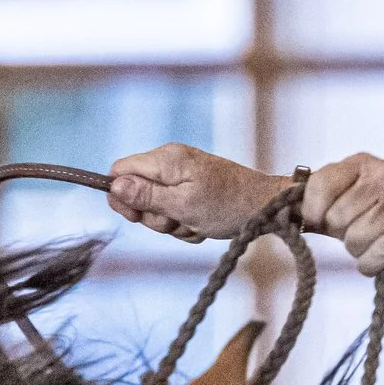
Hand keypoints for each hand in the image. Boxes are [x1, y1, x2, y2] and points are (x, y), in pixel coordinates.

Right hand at [108, 144, 281, 241]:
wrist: (270, 208)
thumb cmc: (229, 206)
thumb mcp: (183, 206)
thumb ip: (146, 196)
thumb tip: (114, 186)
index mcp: (165, 159)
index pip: (119, 171)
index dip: (121, 196)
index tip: (137, 216)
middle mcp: (171, 163)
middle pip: (137, 193)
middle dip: (154, 216)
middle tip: (179, 221)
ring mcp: (184, 177)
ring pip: (157, 207)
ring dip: (174, 223)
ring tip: (197, 223)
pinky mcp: (194, 190)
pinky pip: (177, 211)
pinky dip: (187, 224)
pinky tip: (204, 226)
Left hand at [306, 155, 383, 273]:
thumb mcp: (362, 188)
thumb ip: (328, 196)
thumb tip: (287, 214)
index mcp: (363, 163)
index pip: (320, 185)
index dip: (313, 211)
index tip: (319, 221)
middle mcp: (382, 176)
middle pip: (336, 219)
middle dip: (342, 234)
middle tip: (359, 232)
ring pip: (355, 240)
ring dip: (358, 251)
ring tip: (373, 243)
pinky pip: (374, 256)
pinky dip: (369, 265)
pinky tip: (376, 260)